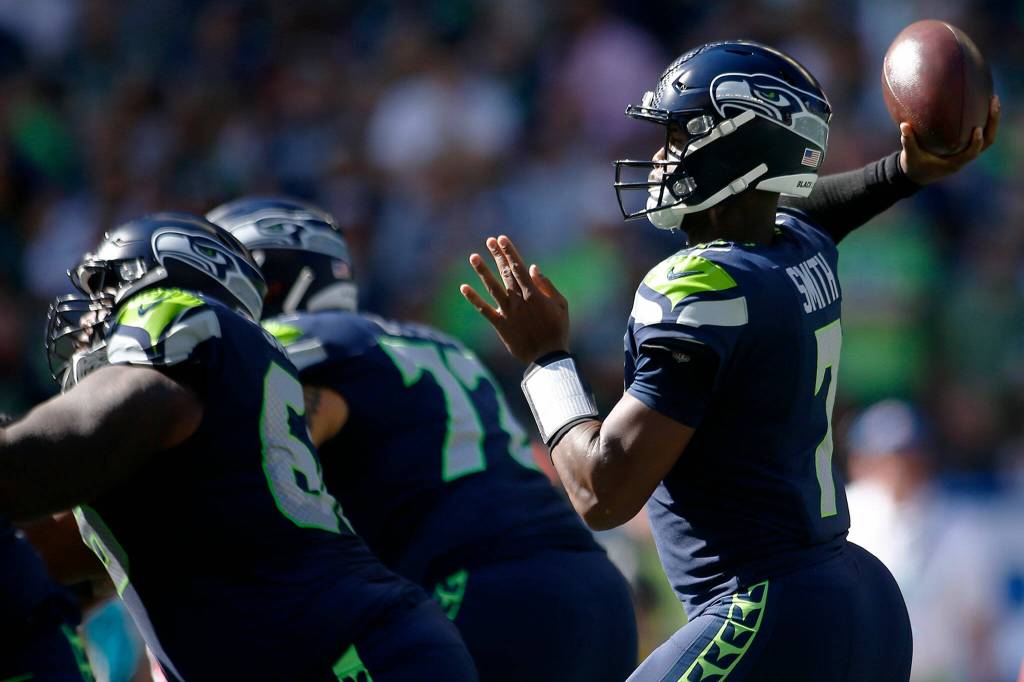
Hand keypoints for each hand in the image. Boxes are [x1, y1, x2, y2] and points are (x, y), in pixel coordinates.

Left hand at [460, 235, 569, 363]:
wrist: (548, 357)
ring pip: (492, 287)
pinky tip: (464, 287)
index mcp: (534, 293)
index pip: (519, 267)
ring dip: (482, 271)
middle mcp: (518, 299)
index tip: (502, 239)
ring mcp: (507, 312)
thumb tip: (533, 267)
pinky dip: (473, 299)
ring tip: (473, 257)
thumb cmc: (558, 330)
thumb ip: (547, 285)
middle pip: (505, 273)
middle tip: (489, 241)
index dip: (510, 252)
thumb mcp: (561, 305)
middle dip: (497, 255)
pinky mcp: (500, 324)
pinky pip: (484, 310)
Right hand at [899, 95, 999, 184]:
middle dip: (993, 123)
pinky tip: (982, 104)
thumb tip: (904, 124)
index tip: (977, 128)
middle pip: (987, 142)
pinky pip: (980, 134)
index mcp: (954, 163)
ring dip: (992, 120)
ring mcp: (967, 151)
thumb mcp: (909, 155)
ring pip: (987, 137)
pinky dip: (984, 120)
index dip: (976, 142)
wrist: (917, 174)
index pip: (971, 153)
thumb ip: (908, 141)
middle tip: (994, 102)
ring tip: (993, 99)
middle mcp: (965, 157)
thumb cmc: (914, 166)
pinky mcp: (965, 146)